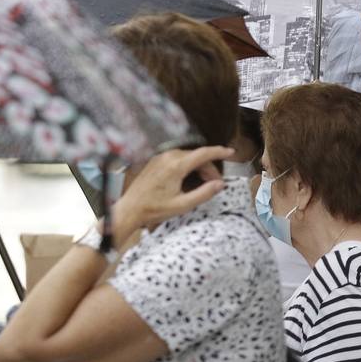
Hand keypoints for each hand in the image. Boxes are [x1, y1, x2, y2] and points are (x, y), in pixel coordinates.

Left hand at [113, 147, 231, 240]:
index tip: (231, 152)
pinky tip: (189, 179)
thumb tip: (220, 184)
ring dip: (199, 167)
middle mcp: (168, 158)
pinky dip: (188, 166)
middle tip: (215, 183)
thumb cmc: (153, 209)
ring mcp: (160, 158)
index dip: (219, 152)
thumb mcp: (183, 205)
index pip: (203, 153)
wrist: (130, 209)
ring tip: (203, 183)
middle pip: (197, 156)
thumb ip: (204, 193)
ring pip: (188, 157)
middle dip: (209, 168)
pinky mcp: (156, 161)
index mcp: (176, 166)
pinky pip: (178, 159)